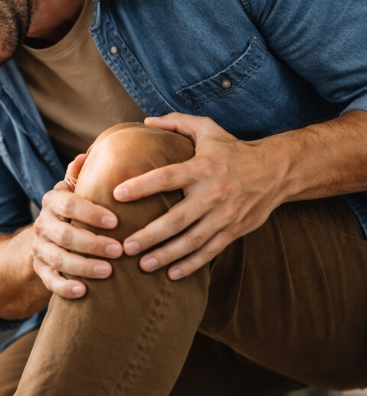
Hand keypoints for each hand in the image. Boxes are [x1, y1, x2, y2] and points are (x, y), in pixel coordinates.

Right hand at [31, 154, 123, 298]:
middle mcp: (42, 224)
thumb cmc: (73, 212)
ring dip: (83, 266)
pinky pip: (49, 281)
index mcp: (52, 201)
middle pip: (64, 235)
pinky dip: (64, 287)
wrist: (47, 238)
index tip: (115, 221)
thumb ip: (80, 176)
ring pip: (58, 259)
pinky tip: (83, 292)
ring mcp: (40, 248)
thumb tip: (86, 154)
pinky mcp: (40, 270)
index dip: (91, 213)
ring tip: (108, 272)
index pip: (68, 204)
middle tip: (119, 250)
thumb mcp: (74, 191)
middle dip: (92, 243)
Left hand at [115, 113, 284, 279]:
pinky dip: (191, 265)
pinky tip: (171, 274)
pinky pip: (210, 251)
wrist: (277, 170)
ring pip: (192, 240)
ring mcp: (224, 215)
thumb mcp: (208, 129)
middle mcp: (212, 193)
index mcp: (201, 167)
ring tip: (143, 264)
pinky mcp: (234, 230)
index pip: (166, 177)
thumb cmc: (233, 149)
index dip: (141, 186)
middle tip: (126, 245)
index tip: (117, 194)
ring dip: (167, 255)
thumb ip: (177, 122)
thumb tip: (147, 121)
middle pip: (177, 218)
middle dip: (150, 234)